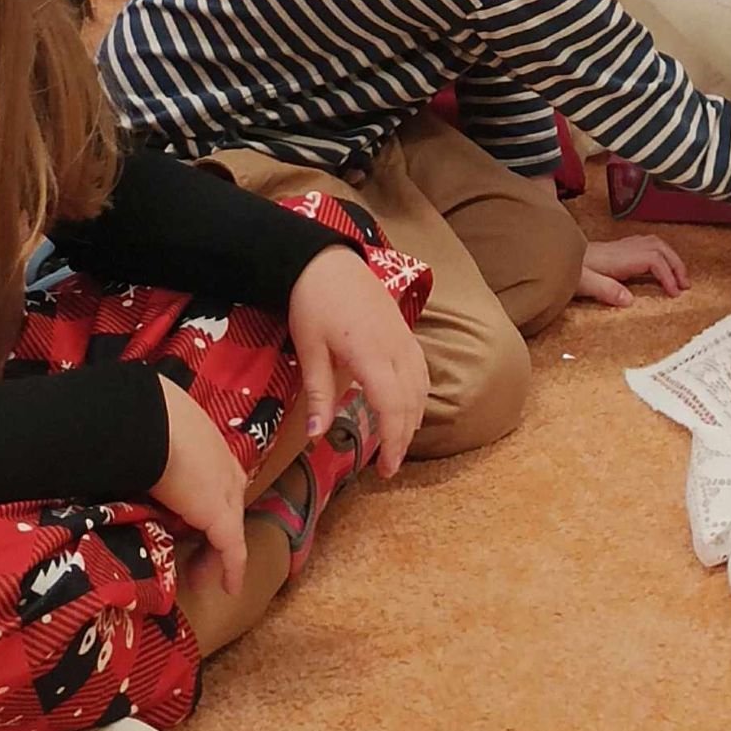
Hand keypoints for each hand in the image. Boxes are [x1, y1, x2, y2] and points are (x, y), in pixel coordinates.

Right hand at [153, 379, 247, 595]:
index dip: (205, 495)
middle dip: (213, 528)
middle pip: (227, 502)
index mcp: (204, 439)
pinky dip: (232, 568)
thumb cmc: (135, 419)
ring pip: (228, 527)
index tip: (190, 514)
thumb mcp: (142, 429)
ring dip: (215, 552)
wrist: (147, 420)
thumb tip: (112, 448)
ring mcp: (225, 490)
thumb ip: (139, 446)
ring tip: (201, 576)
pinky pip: (232, 548)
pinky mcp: (222, 516)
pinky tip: (230, 588)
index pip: (215, 472)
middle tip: (196, 549)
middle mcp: (221, 464)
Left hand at [288, 241, 426, 477]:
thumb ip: (317, 394)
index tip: (385, 469)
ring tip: (398, 442)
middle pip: (411, 402)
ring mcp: (403, 337)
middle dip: (403, 438)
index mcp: (370, 354)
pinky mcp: (404, 330)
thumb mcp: (309, 350)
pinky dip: (419, 394)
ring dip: (413, 418)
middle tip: (388, 466)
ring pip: (421, 386)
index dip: (393, 441)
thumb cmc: (312, 304)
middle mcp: (395, 347)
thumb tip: (316, 437)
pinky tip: (408, 407)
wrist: (326, 261)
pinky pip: (421, 369)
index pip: (392, 407)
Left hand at [575, 234, 689, 308]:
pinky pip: (648, 246)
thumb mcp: (584, 282)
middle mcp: (625, 248)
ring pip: (655, 244)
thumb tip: (629, 300)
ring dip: (671, 258)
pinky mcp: (619, 248)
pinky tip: (661, 266)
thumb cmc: (568, 269)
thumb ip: (606, 290)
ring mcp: (622, 246)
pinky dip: (662, 254)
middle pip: (660, 248)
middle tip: (686, 285)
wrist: (555, 252)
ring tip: (680, 277)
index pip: (653, 260)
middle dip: (676, 264)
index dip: (667, 275)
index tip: (675, 292)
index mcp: (620, 257)